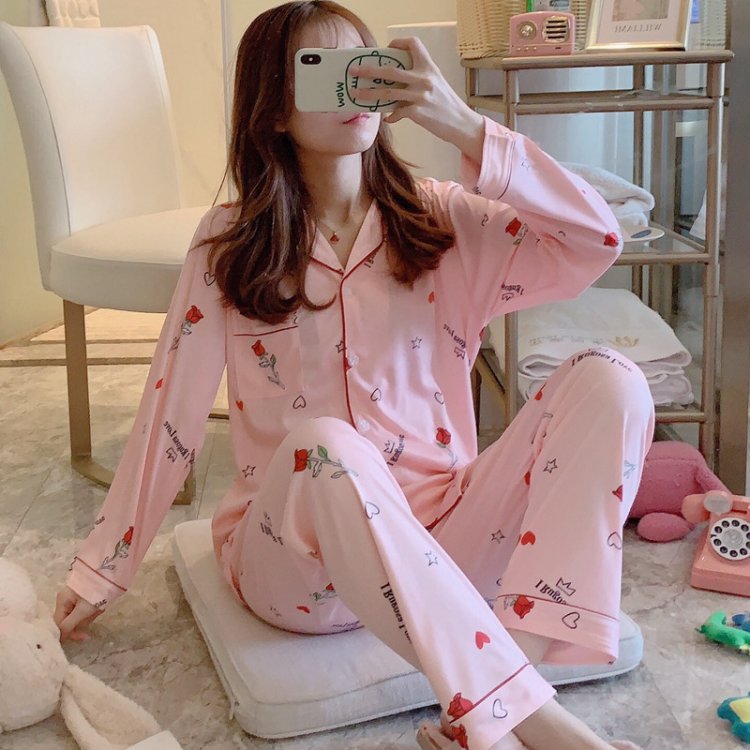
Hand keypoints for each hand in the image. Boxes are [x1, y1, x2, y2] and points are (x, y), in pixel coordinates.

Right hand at [54, 585, 102, 642]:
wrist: (110, 573)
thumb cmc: (94, 592)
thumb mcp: (82, 610)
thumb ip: (68, 625)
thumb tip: (59, 638)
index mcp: (61, 601)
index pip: (59, 624)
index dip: (70, 633)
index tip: (84, 637)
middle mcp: (65, 599)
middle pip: (70, 620)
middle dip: (84, 620)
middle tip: (96, 613)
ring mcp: (75, 597)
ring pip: (80, 615)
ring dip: (91, 614)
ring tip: (100, 606)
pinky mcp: (85, 596)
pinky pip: (87, 608)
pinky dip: (94, 609)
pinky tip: (102, 604)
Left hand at [350, 37, 483, 155]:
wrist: (460, 122)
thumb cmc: (447, 103)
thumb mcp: (437, 83)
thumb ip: (419, 77)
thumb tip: (396, 80)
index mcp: (429, 67)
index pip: (413, 44)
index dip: (398, 43)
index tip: (388, 48)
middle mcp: (424, 78)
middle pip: (390, 70)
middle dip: (369, 70)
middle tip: (355, 71)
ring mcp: (420, 95)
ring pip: (387, 92)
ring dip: (369, 94)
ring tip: (357, 95)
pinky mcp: (418, 112)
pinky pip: (397, 112)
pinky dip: (390, 116)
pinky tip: (387, 118)